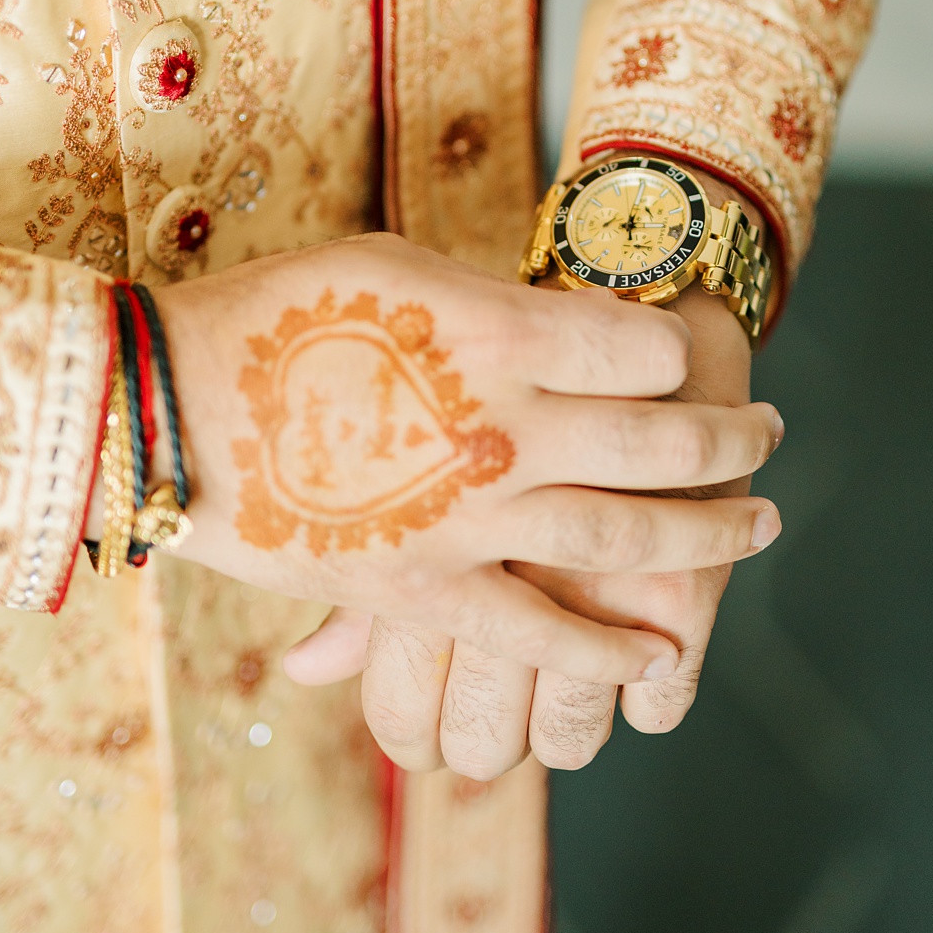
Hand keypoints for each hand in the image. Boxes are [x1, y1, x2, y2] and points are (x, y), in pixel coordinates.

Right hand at [142, 232, 781, 689]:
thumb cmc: (276, 318)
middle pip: (663, 440)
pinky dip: (605, 652)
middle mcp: (503, 428)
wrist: (160, 407)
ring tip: (763, 521)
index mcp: (499, 335)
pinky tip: (663, 657)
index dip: (684, 351)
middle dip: (733, 437)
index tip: (696, 355)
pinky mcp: (426, 589)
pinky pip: (538, 634)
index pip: (646, 347)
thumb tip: (570, 326)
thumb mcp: (395, 275)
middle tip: (771, 432)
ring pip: (628, 536)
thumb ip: (494, 310)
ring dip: (711, 532)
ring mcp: (470, 517)